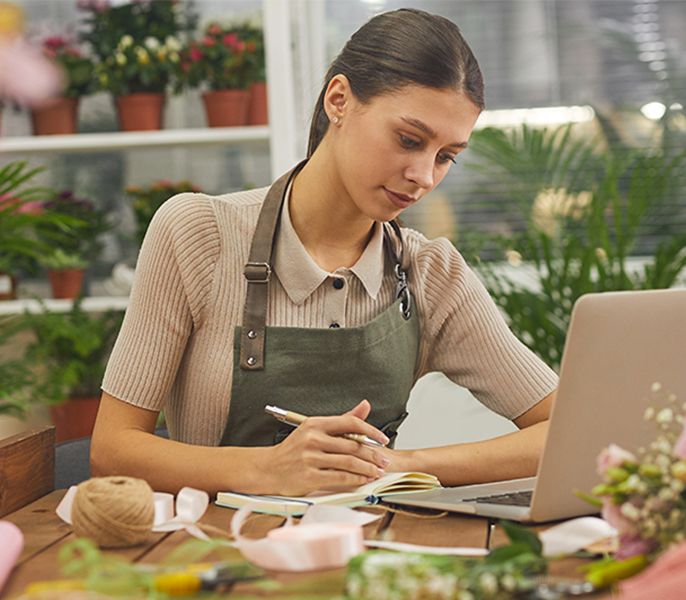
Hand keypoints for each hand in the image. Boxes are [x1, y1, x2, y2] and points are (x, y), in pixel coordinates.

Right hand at [262, 400, 391, 495]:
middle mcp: (313, 439)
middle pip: (353, 445)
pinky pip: (340, 478)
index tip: (382, 439)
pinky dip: (356, 479)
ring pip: (349, 462)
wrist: (269, 468)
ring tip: (378, 471)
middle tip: (385, 459)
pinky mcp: (310, 477)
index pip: (350, 423)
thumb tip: (365, 406)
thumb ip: (342, 420)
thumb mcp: (315, 429)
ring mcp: (311, 458)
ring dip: (368, 468)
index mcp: (316, 424)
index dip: (371, 431)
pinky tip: (364, 479)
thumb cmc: (294, 449)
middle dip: (374, 454)